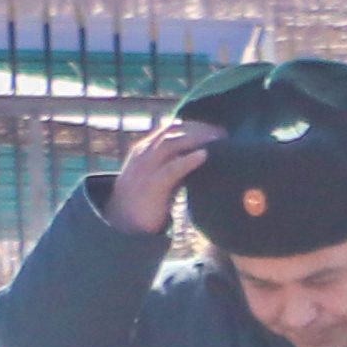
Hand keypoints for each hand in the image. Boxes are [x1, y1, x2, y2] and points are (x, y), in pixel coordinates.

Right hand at [107, 116, 216, 240]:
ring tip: (218, 140)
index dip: (195, 126)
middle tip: (223, 133)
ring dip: (197, 139)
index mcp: (147, 149)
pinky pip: (171, 168)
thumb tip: (203, 159)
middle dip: (199, 129)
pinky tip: (204, 155)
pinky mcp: (152, 184)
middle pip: (173, 132)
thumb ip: (177, 166)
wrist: (123, 220)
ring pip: (171, 144)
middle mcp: (145, 153)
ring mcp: (146, 167)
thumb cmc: (148, 199)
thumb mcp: (163, 177)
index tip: (216, 129)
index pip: (171, 129)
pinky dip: (188, 159)